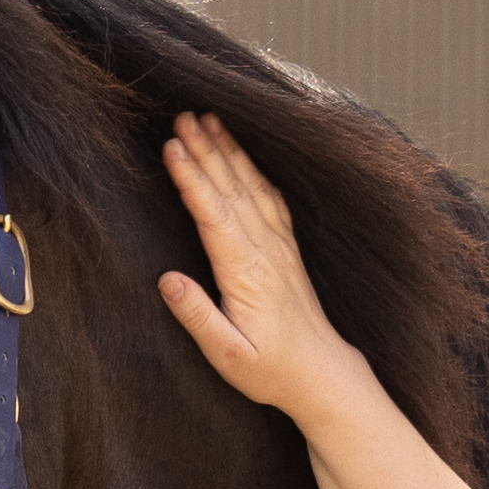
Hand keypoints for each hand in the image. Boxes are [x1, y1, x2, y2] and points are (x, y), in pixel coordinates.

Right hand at [151, 116, 355, 423]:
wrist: (321, 373)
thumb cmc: (270, 369)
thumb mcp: (227, 355)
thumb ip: (197, 316)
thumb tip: (167, 279)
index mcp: (246, 273)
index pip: (214, 215)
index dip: (192, 178)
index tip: (172, 146)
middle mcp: (266, 251)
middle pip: (231, 189)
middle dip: (206, 149)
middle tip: (183, 115)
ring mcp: (280, 246)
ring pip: (251, 187)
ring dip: (228, 151)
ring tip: (208, 119)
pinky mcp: (286, 248)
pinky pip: (269, 198)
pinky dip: (253, 170)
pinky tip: (242, 154)